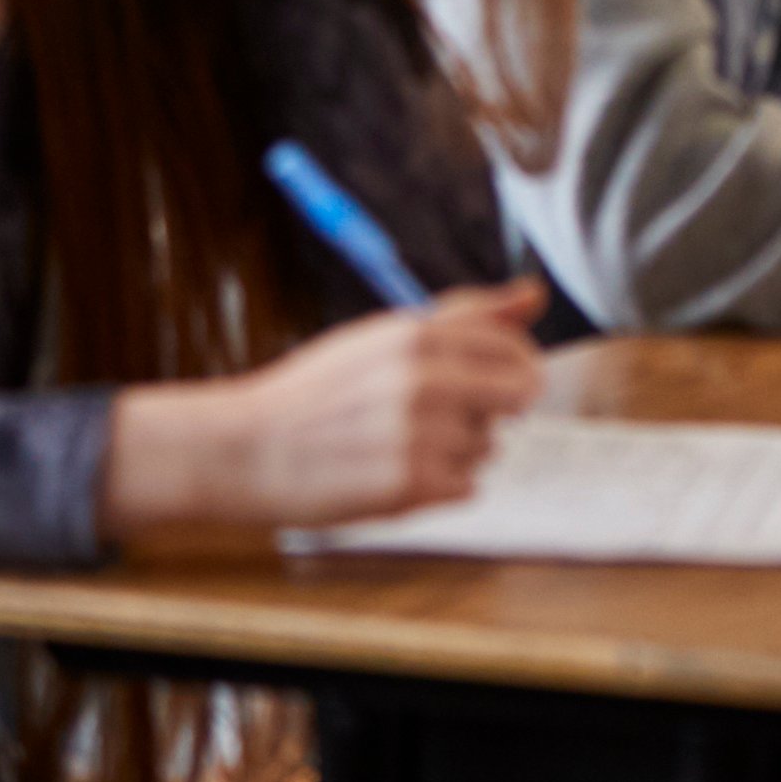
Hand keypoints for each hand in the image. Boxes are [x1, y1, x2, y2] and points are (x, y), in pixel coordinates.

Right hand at [99, 279, 545, 542]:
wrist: (244, 450)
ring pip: (488, 446)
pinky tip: (394, 474)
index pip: (513, 346)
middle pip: (517, 396)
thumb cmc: (315, 392)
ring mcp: (418, 435)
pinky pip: (466, 487)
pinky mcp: (409, 487)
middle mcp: (424, 381)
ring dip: (458, 451)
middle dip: (494, 408)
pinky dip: (439, 487)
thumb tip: (535, 294)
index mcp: (417, 335)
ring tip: (398, 445)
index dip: (514, 366)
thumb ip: (467, 315)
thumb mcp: (384, 337)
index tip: (497, 379)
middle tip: (445, 415)